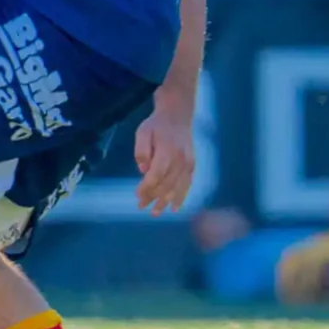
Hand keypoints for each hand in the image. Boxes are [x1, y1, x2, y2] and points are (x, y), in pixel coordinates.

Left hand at [132, 97, 196, 213]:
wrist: (178, 115)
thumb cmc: (156, 124)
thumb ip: (141, 151)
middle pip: (166, 185)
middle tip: (141, 206)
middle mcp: (180, 160)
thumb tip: (143, 171)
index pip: (156, 176)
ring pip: (177, 188)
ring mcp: (188, 164)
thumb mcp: (142, 132)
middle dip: (153, 198)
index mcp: (167, 152)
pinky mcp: (192, 165)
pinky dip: (181, 197)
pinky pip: (187, 185)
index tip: (137, 196)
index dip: (146, 188)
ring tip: (155, 213)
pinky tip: (174, 208)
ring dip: (166, 202)